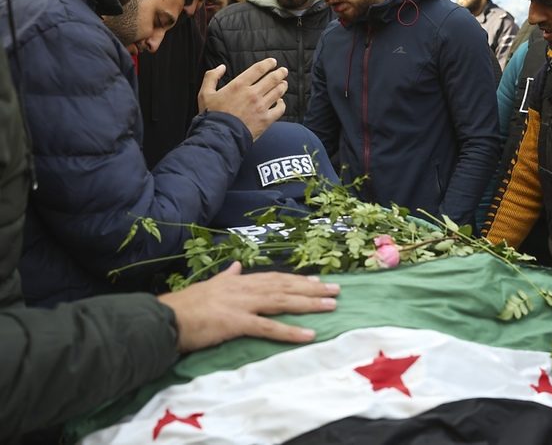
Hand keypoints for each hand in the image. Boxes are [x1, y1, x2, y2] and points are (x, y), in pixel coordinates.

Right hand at [158, 262, 339, 352]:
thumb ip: (226, 276)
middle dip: (311, 288)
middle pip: (284, 287)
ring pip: (282, 302)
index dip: (296, 279)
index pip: (274, 278)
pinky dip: (290, 331)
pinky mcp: (237, 322)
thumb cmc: (186, 305)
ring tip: (331, 305)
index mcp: (239, 282)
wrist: (166, 318)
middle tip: (336, 290)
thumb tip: (237, 266)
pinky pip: (268, 327)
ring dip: (309, 304)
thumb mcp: (210, 285)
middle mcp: (245, 288)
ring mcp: (242, 304)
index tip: (315, 280)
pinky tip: (309, 334)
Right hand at [197, 58, 287, 138]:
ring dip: (282, 86)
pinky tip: (280, 102)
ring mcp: (261, 107)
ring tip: (284, 84)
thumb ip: (211, 77)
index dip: (268, 64)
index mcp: (239, 85)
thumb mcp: (205, 93)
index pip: (258, 69)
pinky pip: (279, 109)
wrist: (220, 136)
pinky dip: (282, 104)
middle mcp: (253, 93)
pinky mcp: (266, 120)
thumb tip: (221, 67)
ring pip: (278, 92)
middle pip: (272, 79)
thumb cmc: (212, 116)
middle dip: (280, 73)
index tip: (273, 62)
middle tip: (283, 71)